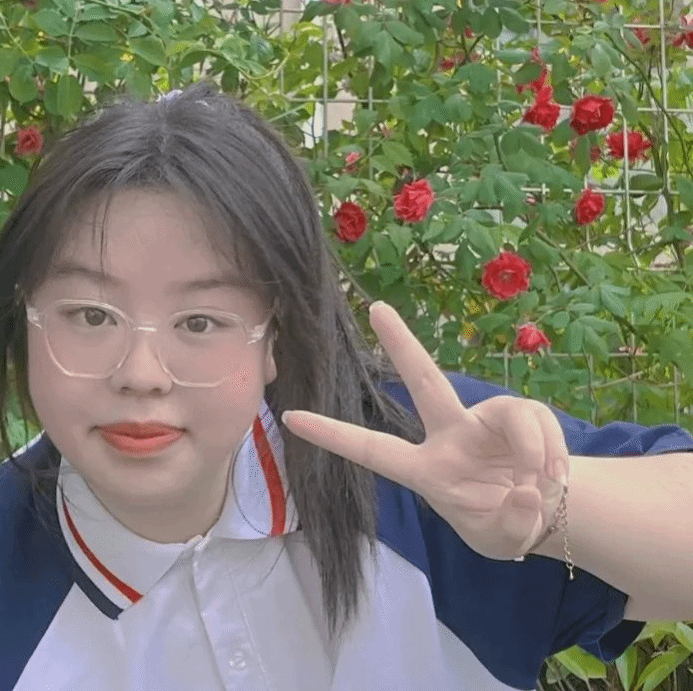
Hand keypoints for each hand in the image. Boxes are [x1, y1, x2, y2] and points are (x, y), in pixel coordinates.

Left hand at [282, 301, 568, 560]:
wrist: (547, 512)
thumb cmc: (505, 522)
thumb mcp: (501, 538)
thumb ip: (512, 521)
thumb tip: (529, 487)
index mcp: (427, 470)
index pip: (372, 450)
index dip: (334, 435)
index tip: (289, 417)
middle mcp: (450, 435)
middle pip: (425, 381)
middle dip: (403, 343)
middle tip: (377, 307)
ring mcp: (485, 420)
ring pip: (511, 415)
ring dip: (534, 450)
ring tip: (544, 483)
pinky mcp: (521, 414)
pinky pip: (537, 421)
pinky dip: (552, 450)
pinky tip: (556, 475)